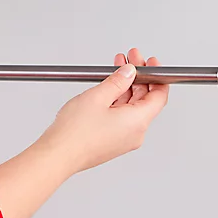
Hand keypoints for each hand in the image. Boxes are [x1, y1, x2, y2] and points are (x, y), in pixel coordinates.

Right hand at [38, 46, 168, 174]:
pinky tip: (106, 90)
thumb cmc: (75, 133)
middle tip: (128, 61)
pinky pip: (121, 118)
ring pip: (131, 108)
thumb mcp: (98, 96)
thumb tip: (129, 72)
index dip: (157, 75)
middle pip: (145, 100)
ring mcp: (124, 139)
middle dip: (137, 78)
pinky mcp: (112, 142)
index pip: (159, 95)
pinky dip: (117, 102)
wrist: (58, 155)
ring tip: (113, 72)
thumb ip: (117, 81)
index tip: (149, 63)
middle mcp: (135, 133)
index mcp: (138, 122)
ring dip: (125, 88)